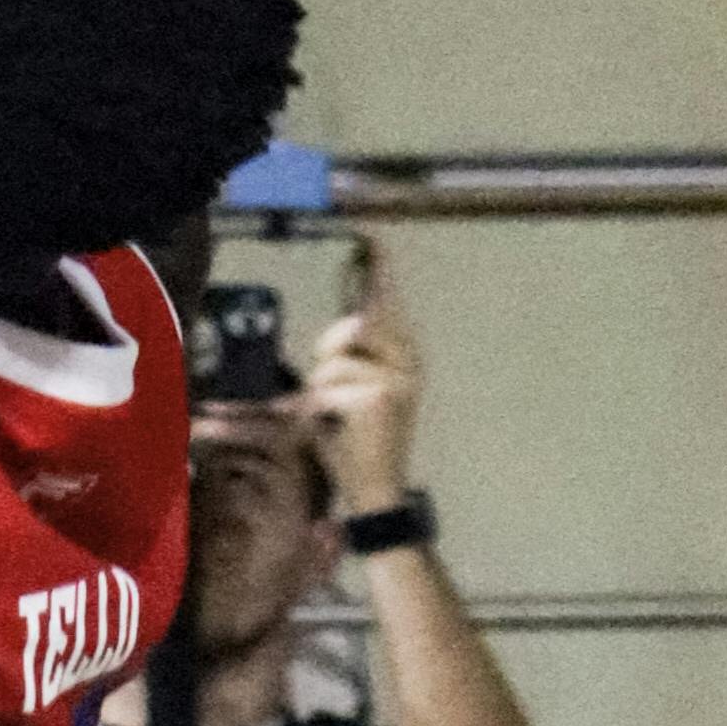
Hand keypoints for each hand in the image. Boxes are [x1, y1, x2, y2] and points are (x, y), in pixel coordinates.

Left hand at [300, 240, 424, 516]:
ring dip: (321, 390)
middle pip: (354, 325)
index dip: (378, 268)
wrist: (376, 491)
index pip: (387, 302)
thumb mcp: (351, 389)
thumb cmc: (357, 439)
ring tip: (337, 418)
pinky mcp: (378, 399)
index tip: (369, 234)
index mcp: (404, 356)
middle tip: (334, 390)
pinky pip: (325, 388)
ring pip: (332, 361)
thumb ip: (349, 354)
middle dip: (332, 352)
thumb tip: (347, 320)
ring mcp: (396, 380)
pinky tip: (336, 429)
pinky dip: (319, 410)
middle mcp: (408, 362)